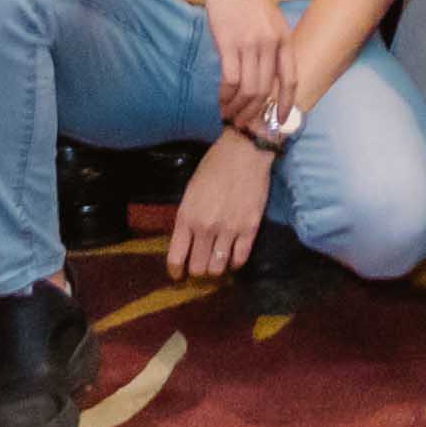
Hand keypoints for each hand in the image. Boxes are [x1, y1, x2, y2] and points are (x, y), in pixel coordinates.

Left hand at [166, 126, 276, 281]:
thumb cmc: (213, 167)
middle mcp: (205, 228)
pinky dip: (235, 263)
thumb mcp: (190, 193)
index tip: (178, 274)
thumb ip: (187, 220)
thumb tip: (188, 244)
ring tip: (217, 262)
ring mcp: (229, 230)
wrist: (244, 152)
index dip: (175, 272)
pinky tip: (233, 258)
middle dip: (197, 270)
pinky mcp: (250, 228)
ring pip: (218, 268)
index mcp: (186, 218)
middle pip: (198, 268)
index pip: (176, 259)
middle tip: (201, 265)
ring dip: (216, 269)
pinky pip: (240, 259)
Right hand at [197, 0, 301, 134]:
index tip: (279, 120)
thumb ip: (272, 45)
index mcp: (284, 38)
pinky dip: (225, 96)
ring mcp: (251, 44)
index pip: (291, 78)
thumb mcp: (269, 20)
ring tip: (229, 116)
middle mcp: (271, 43)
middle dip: (255, 112)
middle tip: (244, 124)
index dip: (285, 103)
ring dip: (238, 108)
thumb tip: (268, 77)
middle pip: (266, 89)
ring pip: (249, 89)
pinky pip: (230, 81)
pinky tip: (220, 102)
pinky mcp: (229, 44)